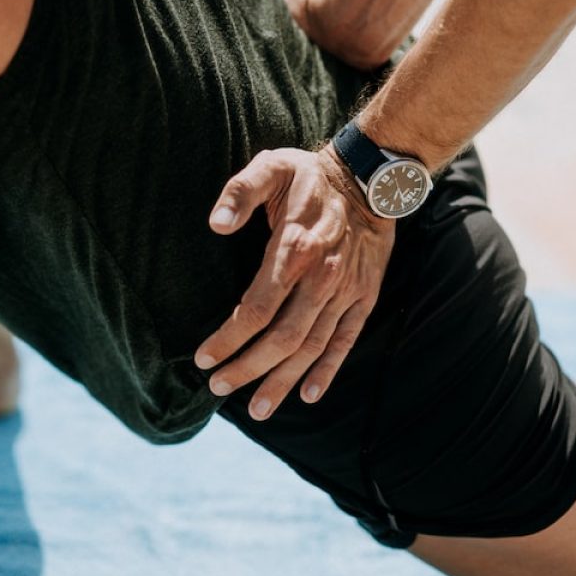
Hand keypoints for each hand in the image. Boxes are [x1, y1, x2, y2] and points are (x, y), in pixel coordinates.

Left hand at [195, 146, 394, 419]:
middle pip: (281, 338)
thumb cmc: (311, 175)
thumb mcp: (273, 167)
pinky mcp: (364, 297)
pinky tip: (309, 394)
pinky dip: (328, 370)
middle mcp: (321, 278)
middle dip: (248, 369)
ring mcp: (345, 291)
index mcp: (294, 249)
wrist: (371, 178)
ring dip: (283, 381)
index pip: (255, 309)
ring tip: (258, 408)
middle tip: (218, 388)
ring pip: (311, 347)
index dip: (228, 339)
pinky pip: (346, 340)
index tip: (203, 358)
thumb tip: (217, 224)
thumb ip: (241, 192)